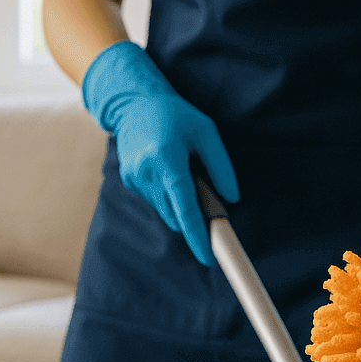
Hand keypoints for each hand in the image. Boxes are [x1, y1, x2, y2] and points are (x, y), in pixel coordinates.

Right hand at [81, 41, 238, 266]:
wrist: (135, 104)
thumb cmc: (176, 115)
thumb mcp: (206, 132)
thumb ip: (220, 166)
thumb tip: (230, 198)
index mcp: (167, 159)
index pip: (184, 207)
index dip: (197, 235)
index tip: (208, 257)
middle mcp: (146, 172)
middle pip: (175, 215)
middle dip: (193, 216)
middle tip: (206, 193)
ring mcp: (134, 179)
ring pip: (165, 211)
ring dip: (179, 204)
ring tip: (183, 172)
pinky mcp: (129, 182)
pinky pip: (155, 201)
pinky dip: (167, 195)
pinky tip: (167, 171)